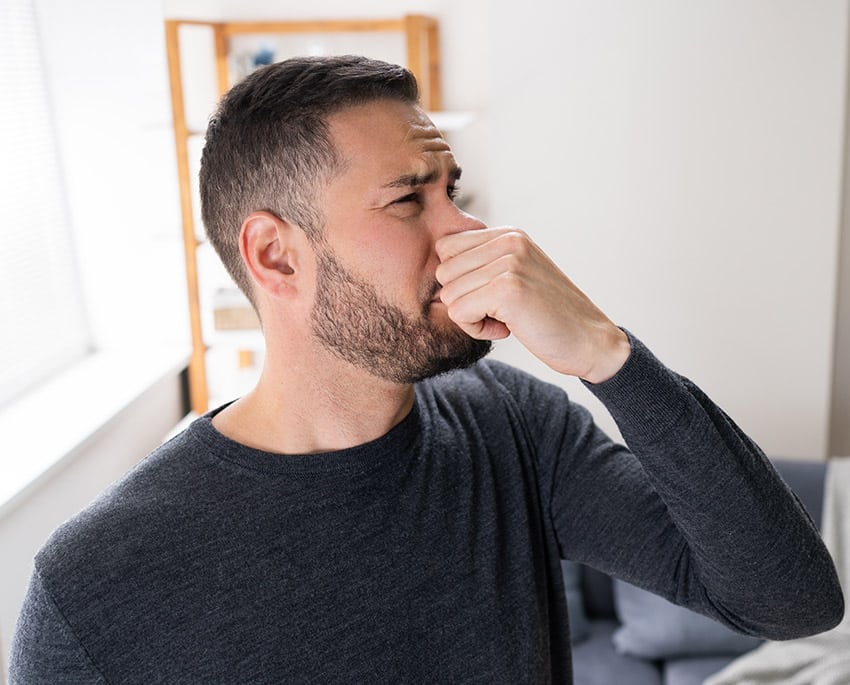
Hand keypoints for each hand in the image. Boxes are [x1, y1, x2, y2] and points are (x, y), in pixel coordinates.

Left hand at [434, 227, 629, 382]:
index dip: (461, 280)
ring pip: (449, 294)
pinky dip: (476, 329)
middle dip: (464, 300)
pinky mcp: (508, 289)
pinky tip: (506, 329)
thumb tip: (433, 269)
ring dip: (471, 317)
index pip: (446, 248)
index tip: (492, 297)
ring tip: (506, 319)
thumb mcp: (517, 276)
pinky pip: (459, 313)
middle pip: (444, 272)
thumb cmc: (549, 316)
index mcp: (509, 234)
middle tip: (499, 312)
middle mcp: (509, 241)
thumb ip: (483, 265)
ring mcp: (510, 263)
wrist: (591, 341)